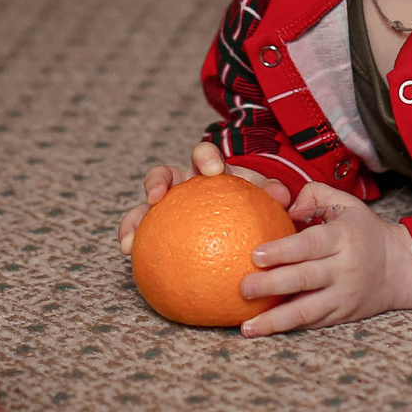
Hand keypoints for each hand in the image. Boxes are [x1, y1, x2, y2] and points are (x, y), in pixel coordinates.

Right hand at [118, 141, 289, 254]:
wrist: (243, 227)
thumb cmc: (255, 210)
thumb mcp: (265, 202)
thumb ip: (273, 197)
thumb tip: (284, 197)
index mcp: (210, 173)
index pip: (205, 157)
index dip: (206, 159)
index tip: (213, 172)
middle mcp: (183, 186)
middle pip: (165, 174)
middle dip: (158, 181)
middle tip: (158, 196)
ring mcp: (167, 208)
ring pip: (144, 207)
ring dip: (134, 219)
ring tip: (129, 240)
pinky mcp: (157, 231)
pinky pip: (143, 238)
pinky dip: (132, 241)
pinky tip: (127, 255)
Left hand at [237, 183, 411, 334]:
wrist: (400, 268)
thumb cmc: (364, 232)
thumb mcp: (346, 204)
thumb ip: (314, 195)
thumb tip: (283, 206)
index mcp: (343, 238)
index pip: (310, 245)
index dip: (283, 250)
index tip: (255, 255)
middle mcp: (344, 269)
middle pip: (304, 278)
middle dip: (271, 285)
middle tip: (242, 287)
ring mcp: (343, 296)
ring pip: (307, 311)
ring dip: (275, 320)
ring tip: (247, 327)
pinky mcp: (341, 316)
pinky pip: (313, 323)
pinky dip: (288, 328)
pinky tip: (264, 330)